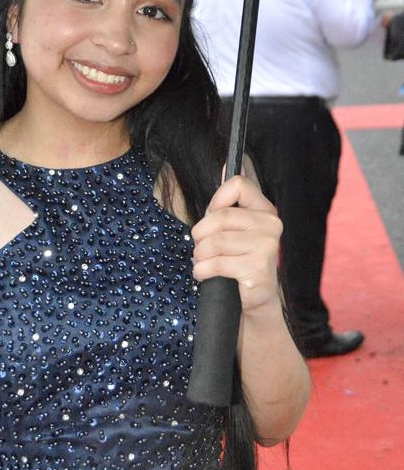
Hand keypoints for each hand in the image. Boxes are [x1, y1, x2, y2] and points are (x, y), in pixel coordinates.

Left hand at [191, 174, 282, 316]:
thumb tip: (225, 166)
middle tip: (200, 249)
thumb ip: (229, 201)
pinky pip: (216, 262)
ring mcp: (267, 246)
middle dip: (200, 235)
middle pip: (220, 216)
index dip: (216, 201)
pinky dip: (202, 270)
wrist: (254, 303)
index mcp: (266, 211)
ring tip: (203, 263)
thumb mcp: (234, 230)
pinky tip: (204, 275)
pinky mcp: (257, 268)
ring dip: (200, 255)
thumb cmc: (240, 263)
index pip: (238, 185)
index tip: (211, 218)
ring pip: (215, 241)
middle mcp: (271, 225)